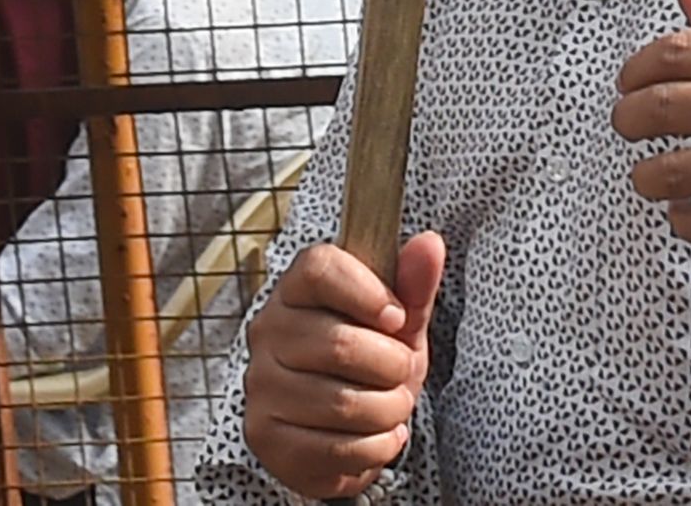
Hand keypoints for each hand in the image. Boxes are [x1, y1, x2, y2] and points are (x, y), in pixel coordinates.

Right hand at [242, 231, 443, 499]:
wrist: (343, 435)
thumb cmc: (368, 371)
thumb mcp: (398, 328)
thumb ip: (412, 287)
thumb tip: (429, 242)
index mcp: (294, 291)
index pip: (319, 267)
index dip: (367, 291)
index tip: (395, 316)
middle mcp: (267, 332)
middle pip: (340, 343)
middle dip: (392, 366)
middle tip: (397, 372)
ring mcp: (261, 385)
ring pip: (343, 402)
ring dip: (387, 411)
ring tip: (388, 408)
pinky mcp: (265, 435)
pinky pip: (338, 447)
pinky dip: (375, 447)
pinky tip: (374, 437)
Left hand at [611, 0, 690, 245]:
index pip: (674, 54)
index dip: (636, 69)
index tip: (629, 82)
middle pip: (664, 109)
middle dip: (629, 118)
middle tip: (626, 124)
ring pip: (675, 171)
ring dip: (647, 175)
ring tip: (648, 173)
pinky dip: (684, 221)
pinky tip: (684, 212)